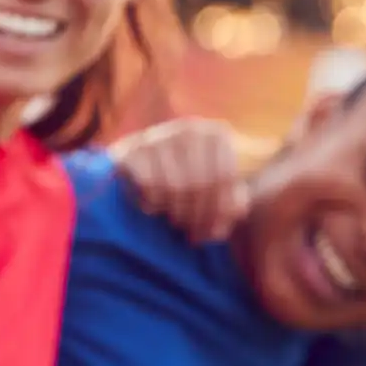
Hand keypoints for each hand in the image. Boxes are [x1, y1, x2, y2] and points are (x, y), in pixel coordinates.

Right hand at [110, 117, 249, 242]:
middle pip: (198, 183)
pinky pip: (148, 185)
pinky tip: (156, 208)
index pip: (224, 176)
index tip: (216, 233)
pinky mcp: (132, 148)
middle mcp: (188, 129)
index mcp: (217, 134)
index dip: (221, 209)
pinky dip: (153, 203)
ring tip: (178, 223)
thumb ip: (233, 202)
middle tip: (195, 236)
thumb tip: (233, 216)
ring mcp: (158, 136)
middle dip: (197, 216)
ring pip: (174, 187)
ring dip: (176, 213)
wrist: (148, 159)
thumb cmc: (194, 178)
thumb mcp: (221, 188)